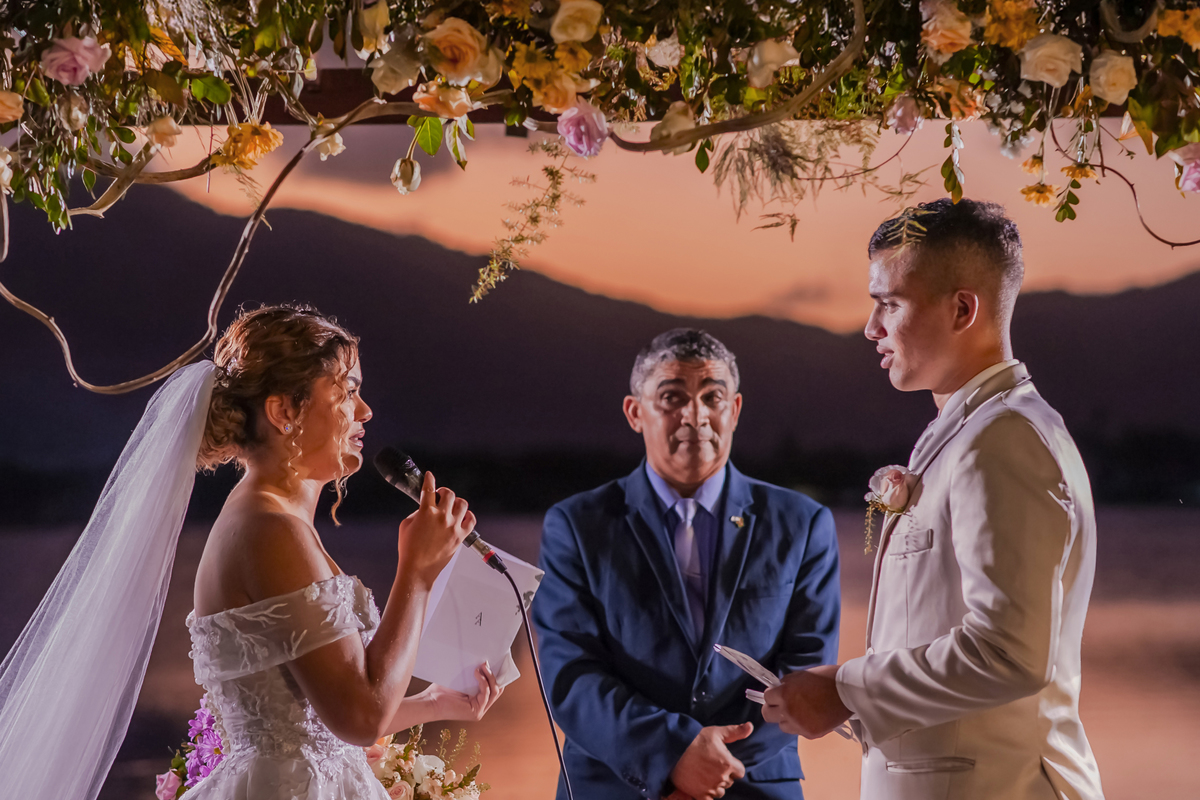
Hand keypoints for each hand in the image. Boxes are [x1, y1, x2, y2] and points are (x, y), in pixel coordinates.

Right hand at [397, 471, 474, 587]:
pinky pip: (471, 520)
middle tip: (439, 496)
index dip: (429, 479)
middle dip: (443, 492)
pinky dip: (468, 515)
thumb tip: (425, 508)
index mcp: (426, 512)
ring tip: (451, 507)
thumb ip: (416, 513)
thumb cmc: (409, 550)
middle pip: (449, 493)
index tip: (429, 476)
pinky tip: (462, 517)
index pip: (428, 489)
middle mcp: (441, 517)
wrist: (418, 570)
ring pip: (462, 504)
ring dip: (456, 502)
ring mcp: (453, 526)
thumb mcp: (405, 525)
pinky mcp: (461, 536)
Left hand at [422, 663, 503, 721]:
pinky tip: (476, 672)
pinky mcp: (476, 711)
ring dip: (490, 676)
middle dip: (494, 675)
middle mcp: (481, 707)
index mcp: (478, 701)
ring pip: (495, 691)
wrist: (430, 702)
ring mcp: (479, 711)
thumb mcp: (461, 681)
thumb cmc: (441, 691)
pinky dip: (482, 681)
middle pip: (498, 690)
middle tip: (487, 663)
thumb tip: (483, 662)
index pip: (494, 688)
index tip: (493, 662)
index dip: (496, 676)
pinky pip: (485, 693)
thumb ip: (472, 676)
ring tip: (482, 665)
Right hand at [669, 722, 751, 799]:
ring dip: (716, 785)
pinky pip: (709, 799)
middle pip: (729, 781)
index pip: (740, 772)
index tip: (724, 761)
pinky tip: (701, 784)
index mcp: (728, 763)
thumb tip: (750, 726)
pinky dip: (706, 793)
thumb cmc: (696, 739)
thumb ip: (735, 731)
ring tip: (705, 774)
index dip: (733, 767)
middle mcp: (721, 778)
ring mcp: (710, 787)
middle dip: (723, 775)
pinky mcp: (699, 794)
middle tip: (711, 765)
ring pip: (720, 791)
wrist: (674, 749)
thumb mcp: (717, 733)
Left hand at [761, 664, 850, 738]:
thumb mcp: (801, 675)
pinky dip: (801, 725)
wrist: (848, 691)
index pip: (766, 697)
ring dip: (786, 719)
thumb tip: (779, 688)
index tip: (778, 693)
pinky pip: (798, 731)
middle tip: (781, 704)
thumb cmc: (825, 678)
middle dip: (772, 708)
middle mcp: (788, 711)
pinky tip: (811, 717)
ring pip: (782, 726)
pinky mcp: (811, 734)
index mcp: (785, 694)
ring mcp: (799, 725)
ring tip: (798, 712)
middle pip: (768, 715)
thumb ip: (787, 684)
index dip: (772, 694)